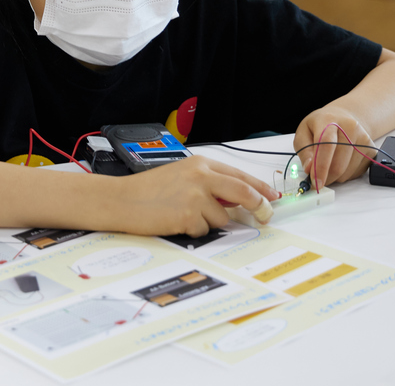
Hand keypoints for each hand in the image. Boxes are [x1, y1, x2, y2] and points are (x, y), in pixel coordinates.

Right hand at [113, 156, 279, 236]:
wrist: (121, 200)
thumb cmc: (147, 190)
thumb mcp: (180, 176)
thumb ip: (208, 183)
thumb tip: (236, 200)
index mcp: (200, 164)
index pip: (240, 175)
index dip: (261, 188)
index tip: (273, 197)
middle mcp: (201, 176)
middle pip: (245, 192)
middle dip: (260, 206)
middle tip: (265, 215)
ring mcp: (196, 196)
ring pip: (224, 218)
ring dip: (209, 222)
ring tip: (183, 215)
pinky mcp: (190, 216)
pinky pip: (205, 231)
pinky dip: (194, 231)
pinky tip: (175, 221)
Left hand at [294, 108, 374, 190]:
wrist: (343, 118)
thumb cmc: (320, 126)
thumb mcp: (303, 133)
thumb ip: (304, 152)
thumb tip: (309, 168)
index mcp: (329, 120)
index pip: (326, 145)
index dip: (320, 166)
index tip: (315, 182)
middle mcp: (350, 127)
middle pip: (338, 163)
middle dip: (326, 177)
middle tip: (318, 179)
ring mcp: (364, 138)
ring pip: (347, 172)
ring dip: (335, 176)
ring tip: (329, 164)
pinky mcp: (371, 150)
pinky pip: (357, 173)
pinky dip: (346, 174)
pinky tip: (341, 162)